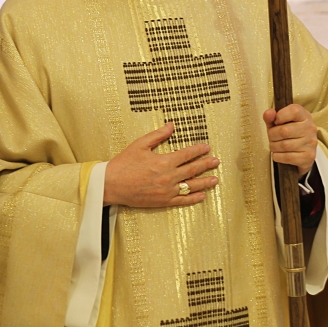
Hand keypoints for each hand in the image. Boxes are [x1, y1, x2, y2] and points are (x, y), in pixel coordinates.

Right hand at [104, 123, 218, 207]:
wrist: (111, 184)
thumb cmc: (124, 163)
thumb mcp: (140, 144)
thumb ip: (158, 135)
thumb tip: (171, 125)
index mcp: (164, 162)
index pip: (187, 155)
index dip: (198, 150)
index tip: (207, 147)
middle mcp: (168, 177)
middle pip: (192, 170)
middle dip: (206, 165)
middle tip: (216, 161)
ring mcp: (166, 191)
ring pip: (191, 186)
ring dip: (205, 182)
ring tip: (215, 179)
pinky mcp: (162, 201)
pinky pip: (182, 200)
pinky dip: (193, 199)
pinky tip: (202, 196)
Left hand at [263, 104, 316, 176]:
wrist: (303, 149)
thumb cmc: (289, 132)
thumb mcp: (280, 122)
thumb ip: (271, 117)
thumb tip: (268, 113)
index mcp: (304, 115)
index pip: (293, 111)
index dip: (279, 116)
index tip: (276, 122)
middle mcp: (310, 128)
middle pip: (284, 131)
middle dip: (272, 135)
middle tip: (272, 137)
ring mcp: (311, 143)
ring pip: (284, 145)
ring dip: (274, 147)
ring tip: (274, 145)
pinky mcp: (308, 157)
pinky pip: (287, 157)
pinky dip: (278, 156)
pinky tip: (279, 154)